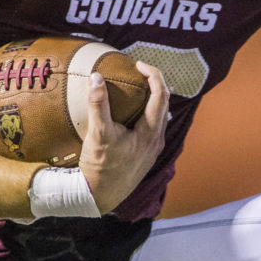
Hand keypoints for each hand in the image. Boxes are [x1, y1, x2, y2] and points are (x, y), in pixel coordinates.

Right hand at [79, 61, 168, 212]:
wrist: (99, 196)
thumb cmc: (100, 166)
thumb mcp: (98, 133)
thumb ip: (98, 104)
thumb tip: (96, 77)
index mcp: (150, 132)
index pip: (160, 95)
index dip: (153, 74)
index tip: (137, 65)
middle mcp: (156, 140)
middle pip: (163, 103)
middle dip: (154, 83)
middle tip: (137, 71)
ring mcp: (152, 149)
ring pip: (159, 116)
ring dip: (152, 98)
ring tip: (136, 88)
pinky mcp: (145, 155)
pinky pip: (152, 126)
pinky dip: (146, 112)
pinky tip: (132, 112)